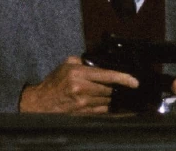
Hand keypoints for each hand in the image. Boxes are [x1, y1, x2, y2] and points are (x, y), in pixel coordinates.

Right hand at [18, 56, 138, 112]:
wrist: (40, 103)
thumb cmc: (54, 82)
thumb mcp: (66, 65)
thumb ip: (84, 62)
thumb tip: (101, 63)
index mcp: (78, 74)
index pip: (107, 76)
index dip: (123, 78)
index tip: (135, 82)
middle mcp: (81, 89)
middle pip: (109, 90)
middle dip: (114, 88)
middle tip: (114, 85)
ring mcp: (83, 103)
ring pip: (107, 100)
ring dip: (109, 97)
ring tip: (101, 92)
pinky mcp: (83, 114)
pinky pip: (102, 110)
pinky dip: (105, 106)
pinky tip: (101, 102)